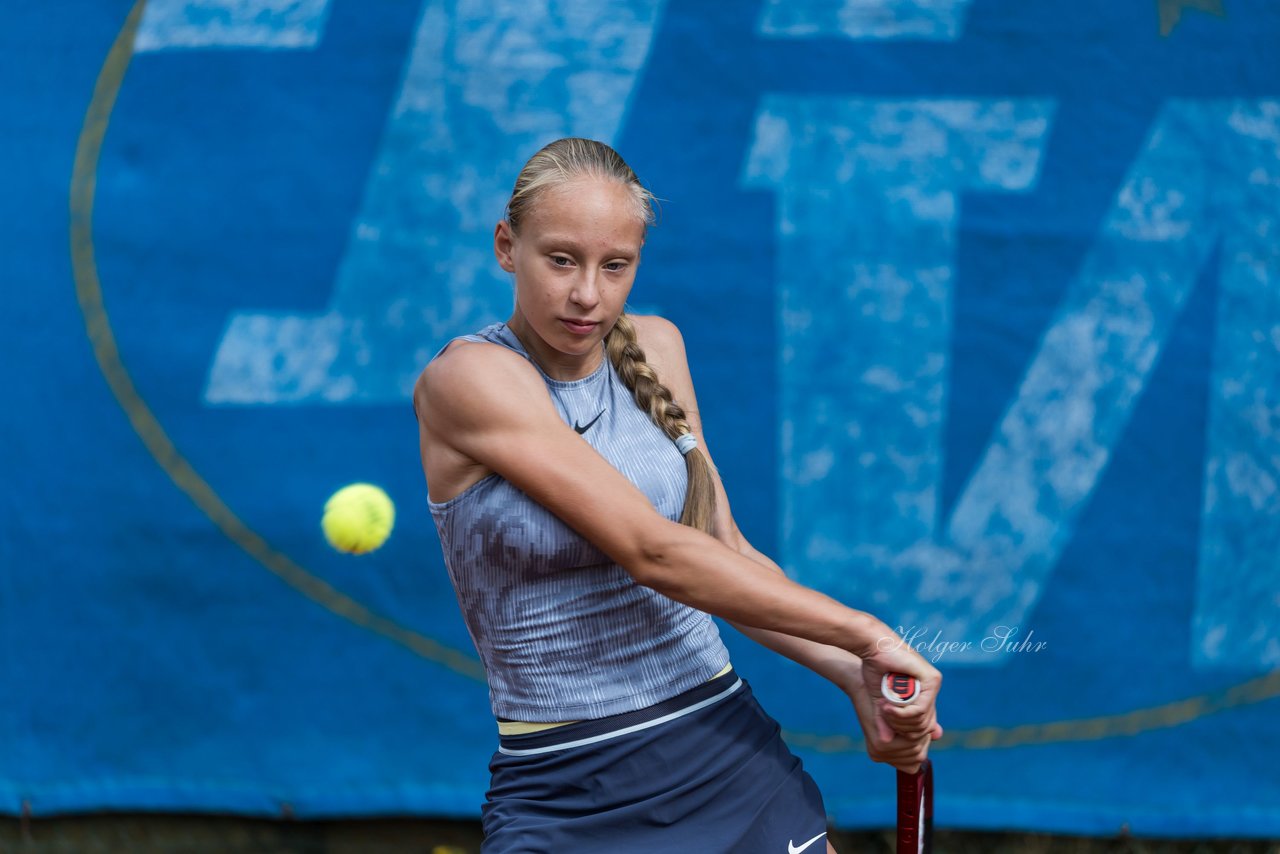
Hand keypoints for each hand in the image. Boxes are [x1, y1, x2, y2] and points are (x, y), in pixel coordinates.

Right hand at [854, 629, 942, 771]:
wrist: (869, 650)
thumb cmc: (873, 676)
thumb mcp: (884, 709)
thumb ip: (898, 727)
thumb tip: (915, 754)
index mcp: (922, 701)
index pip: (924, 734)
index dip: (907, 740)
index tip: (887, 736)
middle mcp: (930, 695)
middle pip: (924, 732)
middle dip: (902, 732)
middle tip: (884, 720)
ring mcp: (933, 687)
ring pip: (923, 724)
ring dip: (899, 722)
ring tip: (883, 710)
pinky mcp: (932, 680)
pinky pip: (921, 710)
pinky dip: (902, 714)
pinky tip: (888, 708)